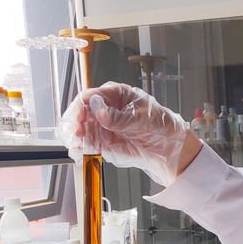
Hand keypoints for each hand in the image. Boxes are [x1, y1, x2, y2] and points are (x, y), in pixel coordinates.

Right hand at [59, 82, 202, 186]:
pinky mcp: (103, 141)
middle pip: (83, 110)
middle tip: (75, 132)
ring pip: (82, 127)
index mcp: (116, 94)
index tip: (79, 117)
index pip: (92, 95)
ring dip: (76, 135)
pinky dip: (81, 146)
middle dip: (76, 121)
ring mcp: (103, 125)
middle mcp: (106, 107)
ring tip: (76, 143)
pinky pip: (87, 142)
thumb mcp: (141, 119)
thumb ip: (118, 116)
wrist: (167, 147)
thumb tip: (98, 109)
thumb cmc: (159, 125)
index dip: (82, 105)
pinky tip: (78, 150)